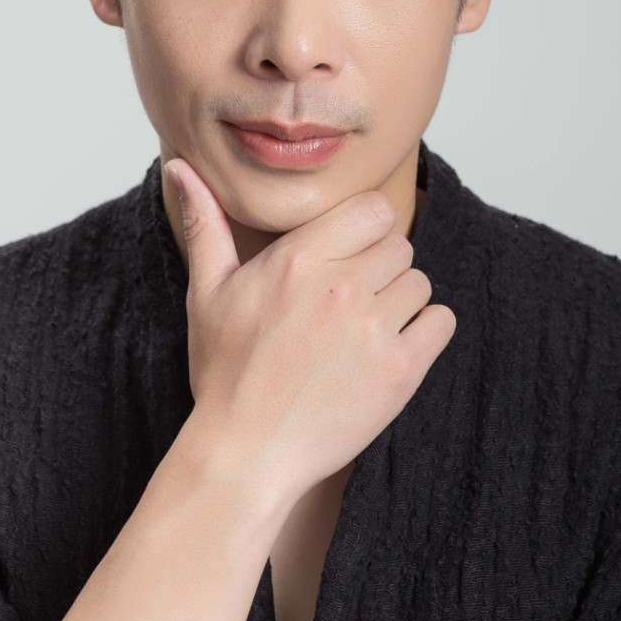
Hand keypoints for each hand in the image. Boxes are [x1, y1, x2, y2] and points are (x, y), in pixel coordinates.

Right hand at [165, 157, 455, 496]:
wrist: (247, 453)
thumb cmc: (226, 374)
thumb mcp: (207, 293)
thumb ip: (205, 224)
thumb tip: (180, 167)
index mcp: (298, 259)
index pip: (374, 209)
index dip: (364, 231)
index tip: (346, 258)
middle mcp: (341, 287)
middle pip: (399, 246)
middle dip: (379, 269)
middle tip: (347, 306)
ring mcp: (373, 330)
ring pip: (419, 284)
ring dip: (400, 304)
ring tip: (360, 335)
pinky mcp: (400, 371)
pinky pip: (441, 323)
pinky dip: (424, 334)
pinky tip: (387, 353)